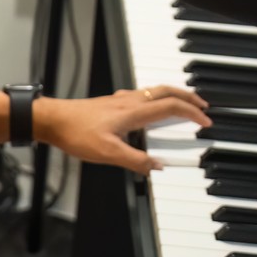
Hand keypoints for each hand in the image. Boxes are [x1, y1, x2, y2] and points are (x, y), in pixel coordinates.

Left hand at [34, 86, 209, 174]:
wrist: (51, 119)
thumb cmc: (75, 132)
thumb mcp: (107, 153)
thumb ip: (135, 160)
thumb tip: (157, 166)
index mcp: (133, 112)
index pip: (171, 107)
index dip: (192, 113)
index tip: (205, 120)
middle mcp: (129, 102)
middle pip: (166, 91)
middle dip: (188, 96)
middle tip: (203, 105)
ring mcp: (119, 100)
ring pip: (154, 91)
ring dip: (173, 95)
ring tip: (183, 104)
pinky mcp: (110, 104)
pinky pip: (142, 95)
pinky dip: (156, 98)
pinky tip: (150, 109)